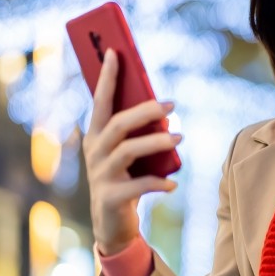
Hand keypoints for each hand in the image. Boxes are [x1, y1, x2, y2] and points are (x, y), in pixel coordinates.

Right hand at [81, 49, 181, 255]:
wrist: (112, 223)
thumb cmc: (125, 178)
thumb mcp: (128, 152)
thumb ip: (137, 131)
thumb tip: (162, 105)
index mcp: (96, 135)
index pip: (100, 101)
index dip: (107, 77)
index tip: (115, 52)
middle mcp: (94, 151)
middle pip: (118, 124)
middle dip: (144, 111)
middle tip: (171, 105)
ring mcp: (100, 175)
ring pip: (128, 151)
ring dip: (156, 142)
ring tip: (180, 139)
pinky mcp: (110, 197)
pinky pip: (137, 186)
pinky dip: (157, 183)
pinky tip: (173, 184)